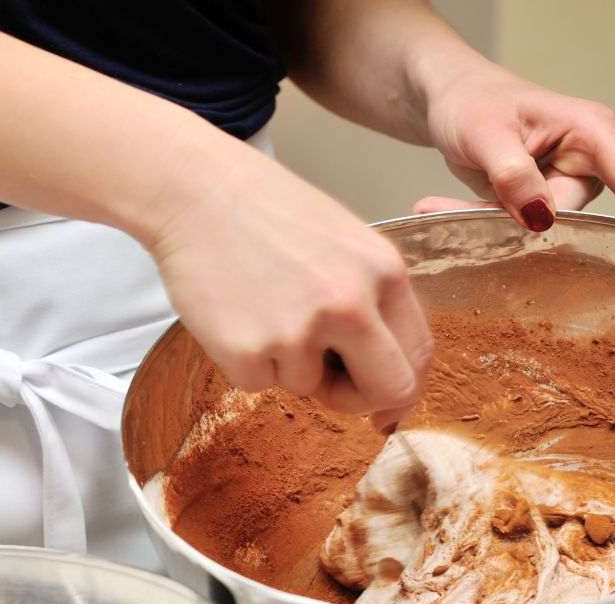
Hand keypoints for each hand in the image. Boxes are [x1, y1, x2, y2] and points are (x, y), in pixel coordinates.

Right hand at [149, 142, 432, 432]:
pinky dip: (245, 361)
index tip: (382, 401)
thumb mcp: (346, 244)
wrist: (195, 190)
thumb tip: (389, 387)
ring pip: (309, 386)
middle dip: (359, 397)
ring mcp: (299, 331)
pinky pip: (259, 383)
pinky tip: (234, 312)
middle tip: (330, 384)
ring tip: (261, 305)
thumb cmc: (269, 212)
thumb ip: (373, 302)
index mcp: (384, 272)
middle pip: (386, 390)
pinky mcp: (249, 351)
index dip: (401, 386)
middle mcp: (350, 304)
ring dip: (286, 363)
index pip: (418, 354)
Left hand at [414, 57, 614, 235]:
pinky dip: (478, 221)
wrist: (448, 101)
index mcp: (592, 133)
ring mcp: (564, 186)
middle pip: (572, 219)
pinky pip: (515, 228)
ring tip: (435, 203)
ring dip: (488, 222)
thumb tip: (542, 217)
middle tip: (457, 206)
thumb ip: (512, 174)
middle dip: (517, 222)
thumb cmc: (472, 100)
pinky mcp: (540, 204)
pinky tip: (438, 205)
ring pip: (537, 229)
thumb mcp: (485, 132)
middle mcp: (586, 162)